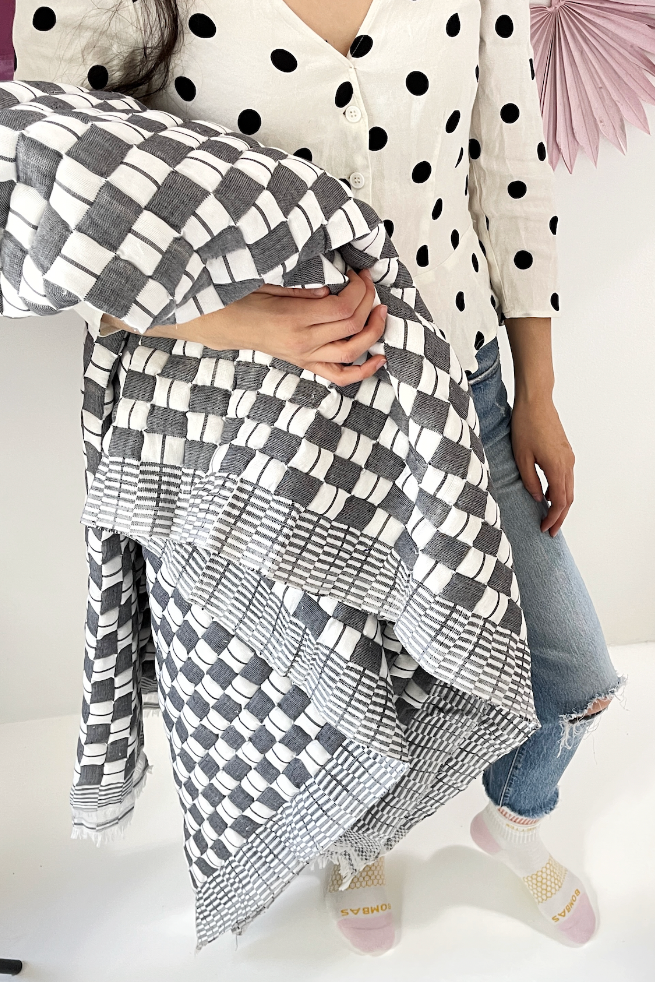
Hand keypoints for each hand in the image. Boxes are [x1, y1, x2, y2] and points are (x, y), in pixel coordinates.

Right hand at [104, 268, 386, 386]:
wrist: (220, 325)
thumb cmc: (240, 300)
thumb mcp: (269, 284)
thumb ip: (302, 288)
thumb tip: (333, 288)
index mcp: (293, 320)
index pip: (343, 309)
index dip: (359, 289)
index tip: (358, 271)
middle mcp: (303, 343)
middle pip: (352, 326)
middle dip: (368, 301)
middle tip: (368, 282)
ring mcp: (305, 356)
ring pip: (352, 352)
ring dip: (374, 332)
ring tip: (381, 312)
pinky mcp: (305, 363)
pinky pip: (339, 375)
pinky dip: (363, 371)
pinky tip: (379, 359)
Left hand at [510, 394, 574, 536]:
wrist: (536, 401)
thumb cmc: (525, 426)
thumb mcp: (521, 457)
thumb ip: (530, 481)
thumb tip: (539, 498)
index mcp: (557, 467)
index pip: (560, 501)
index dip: (553, 518)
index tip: (545, 529)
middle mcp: (568, 463)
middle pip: (569, 498)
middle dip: (560, 517)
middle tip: (551, 532)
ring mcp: (568, 457)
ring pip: (569, 488)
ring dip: (561, 505)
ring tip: (550, 518)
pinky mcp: (565, 451)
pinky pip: (566, 477)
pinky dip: (561, 490)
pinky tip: (549, 495)